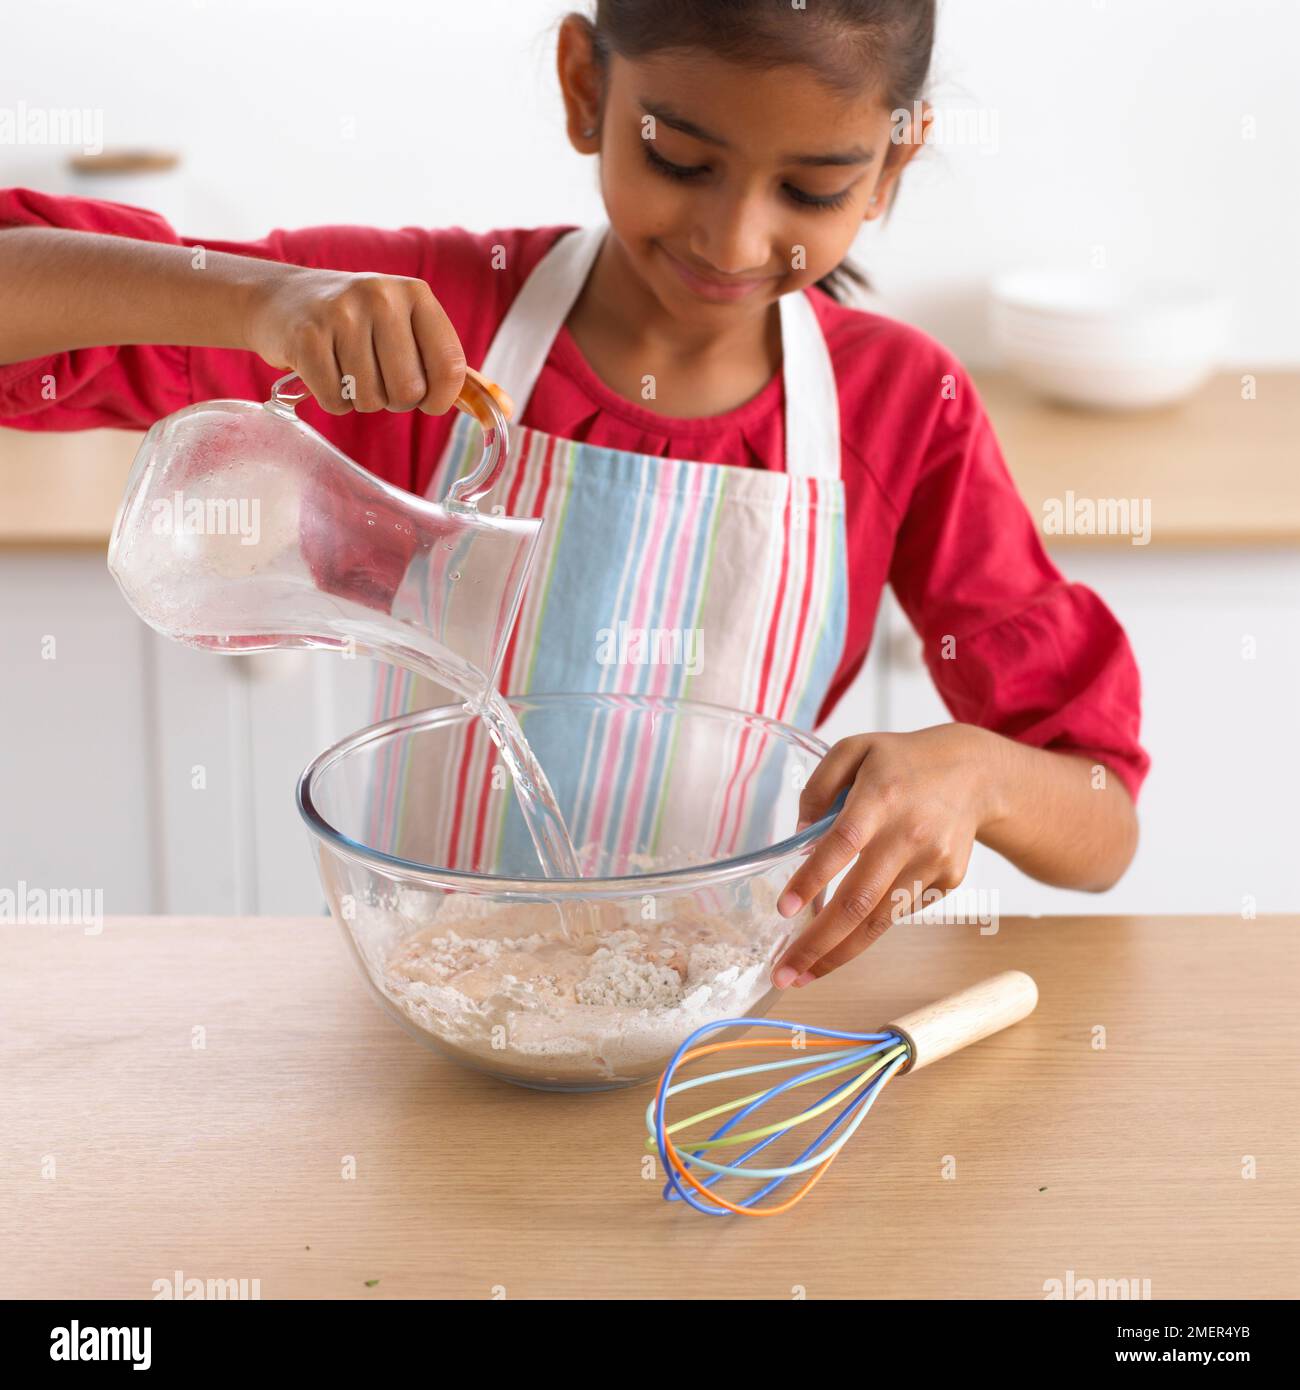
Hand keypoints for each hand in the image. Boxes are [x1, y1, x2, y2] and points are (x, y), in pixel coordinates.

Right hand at [244, 265, 470, 416]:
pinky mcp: (306, 338)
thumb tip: (504, 409)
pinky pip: (336, 402)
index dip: (440, 398)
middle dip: (395, 399)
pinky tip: (325, 371)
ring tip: (347, 368)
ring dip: (361, 399)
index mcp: (416, 294)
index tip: (426, 399)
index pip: (449, 366)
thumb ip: (454, 372)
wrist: (282, 300)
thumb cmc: (359, 324)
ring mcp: (340, 314)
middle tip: (377, 377)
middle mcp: (381, 296)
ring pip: (371, 400)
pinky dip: (332, 400)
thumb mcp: (408, 330)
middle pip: (409, 391)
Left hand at [771, 724, 1001, 985]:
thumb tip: (799, 838)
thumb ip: (819, 788)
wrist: (973, 773)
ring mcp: (932, 862)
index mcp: (880, 796)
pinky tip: (844, 935)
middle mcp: (909, 834)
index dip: (812, 879)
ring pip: (879, 920)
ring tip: (803, 974)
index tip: (785, 909)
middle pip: (860, 900)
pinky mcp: (947, 881)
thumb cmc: (902, 762)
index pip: (842, 844)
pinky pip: (899, 912)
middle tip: (784, 973)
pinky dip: (869, 927)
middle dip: (817, 942)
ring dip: (838, 954)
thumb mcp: (853, 750)